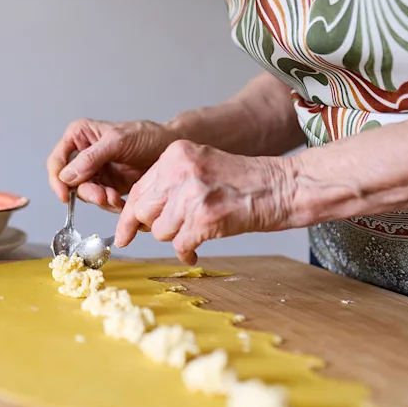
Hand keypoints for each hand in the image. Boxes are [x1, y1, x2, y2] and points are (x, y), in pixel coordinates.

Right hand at [46, 118, 177, 210]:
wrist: (171, 148)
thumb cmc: (148, 136)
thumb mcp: (118, 141)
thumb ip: (91, 157)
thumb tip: (68, 176)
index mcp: (80, 136)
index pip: (57, 161)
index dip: (57, 180)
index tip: (65, 196)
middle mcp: (84, 154)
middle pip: (70, 182)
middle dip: (86, 192)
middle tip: (102, 196)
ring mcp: (96, 171)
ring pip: (85, 194)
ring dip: (99, 199)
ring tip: (115, 198)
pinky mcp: (108, 185)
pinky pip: (100, 200)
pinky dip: (109, 204)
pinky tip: (121, 201)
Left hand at [115, 140, 298, 263]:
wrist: (283, 187)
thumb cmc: (244, 182)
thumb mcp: (201, 167)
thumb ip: (169, 184)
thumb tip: (138, 215)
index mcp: (175, 154)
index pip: (137, 189)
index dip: (129, 215)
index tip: (124, 233)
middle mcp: (180, 170)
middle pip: (143, 211)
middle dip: (153, 227)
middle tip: (174, 229)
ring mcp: (192, 194)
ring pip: (160, 231)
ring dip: (175, 238)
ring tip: (197, 229)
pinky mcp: (204, 218)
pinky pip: (180, 245)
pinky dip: (187, 252)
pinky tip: (197, 249)